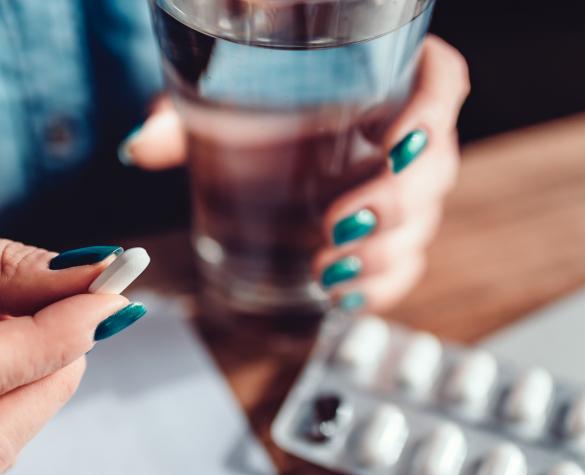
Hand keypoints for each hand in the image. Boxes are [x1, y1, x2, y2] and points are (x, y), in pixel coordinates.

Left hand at [119, 35, 469, 311]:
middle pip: (436, 165)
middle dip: (394, 205)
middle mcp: (404, 126)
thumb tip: (142, 146)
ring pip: (424, 222)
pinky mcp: (386, 227)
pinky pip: (406, 261)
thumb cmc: (249, 85)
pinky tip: (346, 295)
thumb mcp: (216, 87)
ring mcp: (401, 182)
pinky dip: (381, 285)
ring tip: (328, 270)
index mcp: (388, 70)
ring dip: (383, 254)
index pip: (441, 82)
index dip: (433, 113)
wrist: (254, 111)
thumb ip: (185, 108)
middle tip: (336, 224)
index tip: (394, 143)